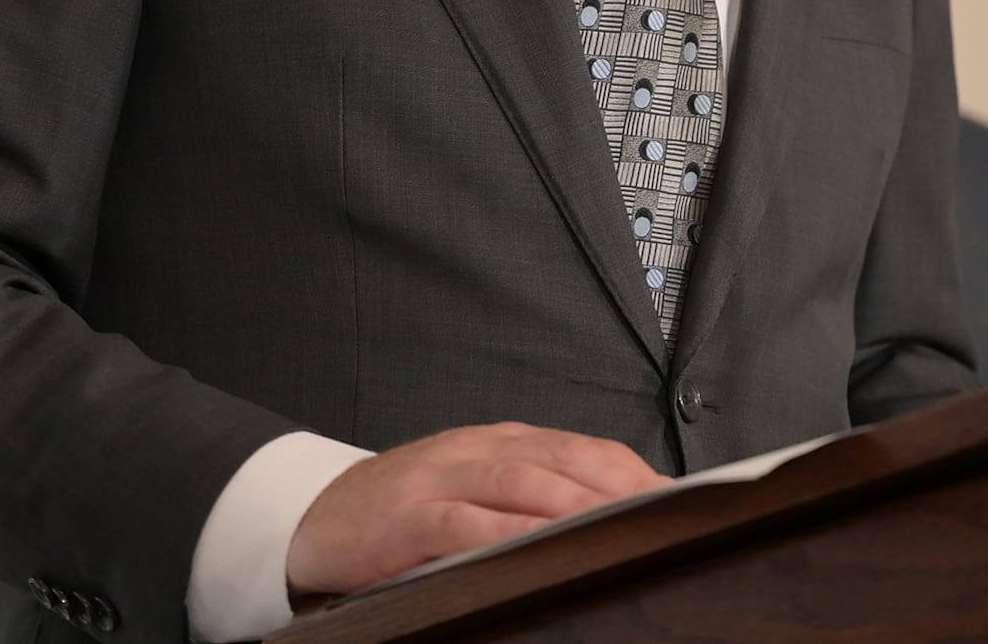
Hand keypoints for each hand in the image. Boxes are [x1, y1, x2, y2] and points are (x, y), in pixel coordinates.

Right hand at [284, 421, 664, 597]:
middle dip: (617, 486)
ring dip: (572, 502)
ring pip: (519, 481)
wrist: (314, 515)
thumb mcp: (471, 492)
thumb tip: (602, 520)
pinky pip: (461, 521)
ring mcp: (439, 477)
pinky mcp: (407, 515)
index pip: (580, 447)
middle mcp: (475, 449)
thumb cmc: (404, 513)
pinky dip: (503, 531)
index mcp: (498, 442)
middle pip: (560, 458)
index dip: (629, 470)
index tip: (673, 497)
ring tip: (615, 525)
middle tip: (660, 515)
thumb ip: (527, 496)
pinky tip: (534, 545)